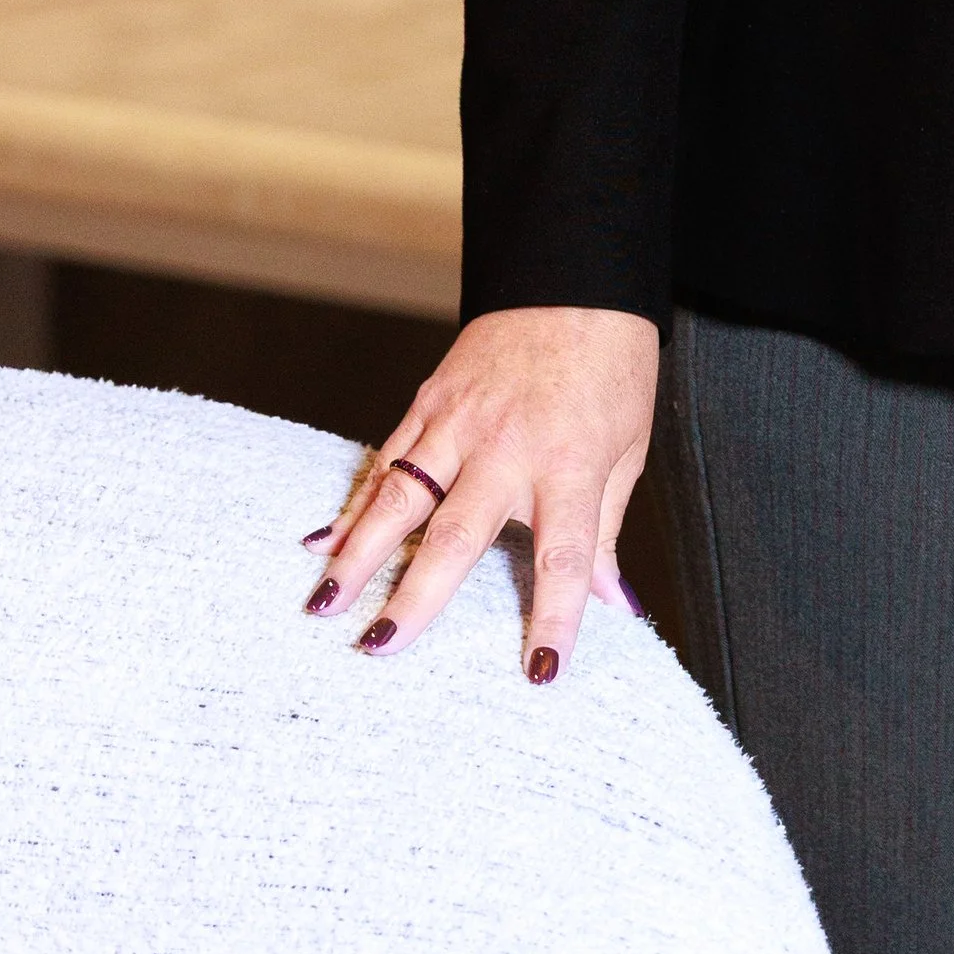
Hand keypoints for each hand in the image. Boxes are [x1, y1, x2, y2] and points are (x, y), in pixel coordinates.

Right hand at [299, 304, 658, 680]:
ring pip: (402, 494)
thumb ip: (608, 528)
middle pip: (459, 533)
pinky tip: (324, 541)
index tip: (541, 675)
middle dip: (417, 595)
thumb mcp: (629, 447)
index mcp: (572, 464)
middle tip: (379, 646)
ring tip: (324, 601)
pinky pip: (388, 458)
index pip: (566, 556)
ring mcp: (462, 420)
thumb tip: (613, 604)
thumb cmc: (611, 366)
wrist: (576, 278)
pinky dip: (355, 502)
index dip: (555, 618)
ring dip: (359, 551)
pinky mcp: (432, 400)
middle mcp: (510, 446)